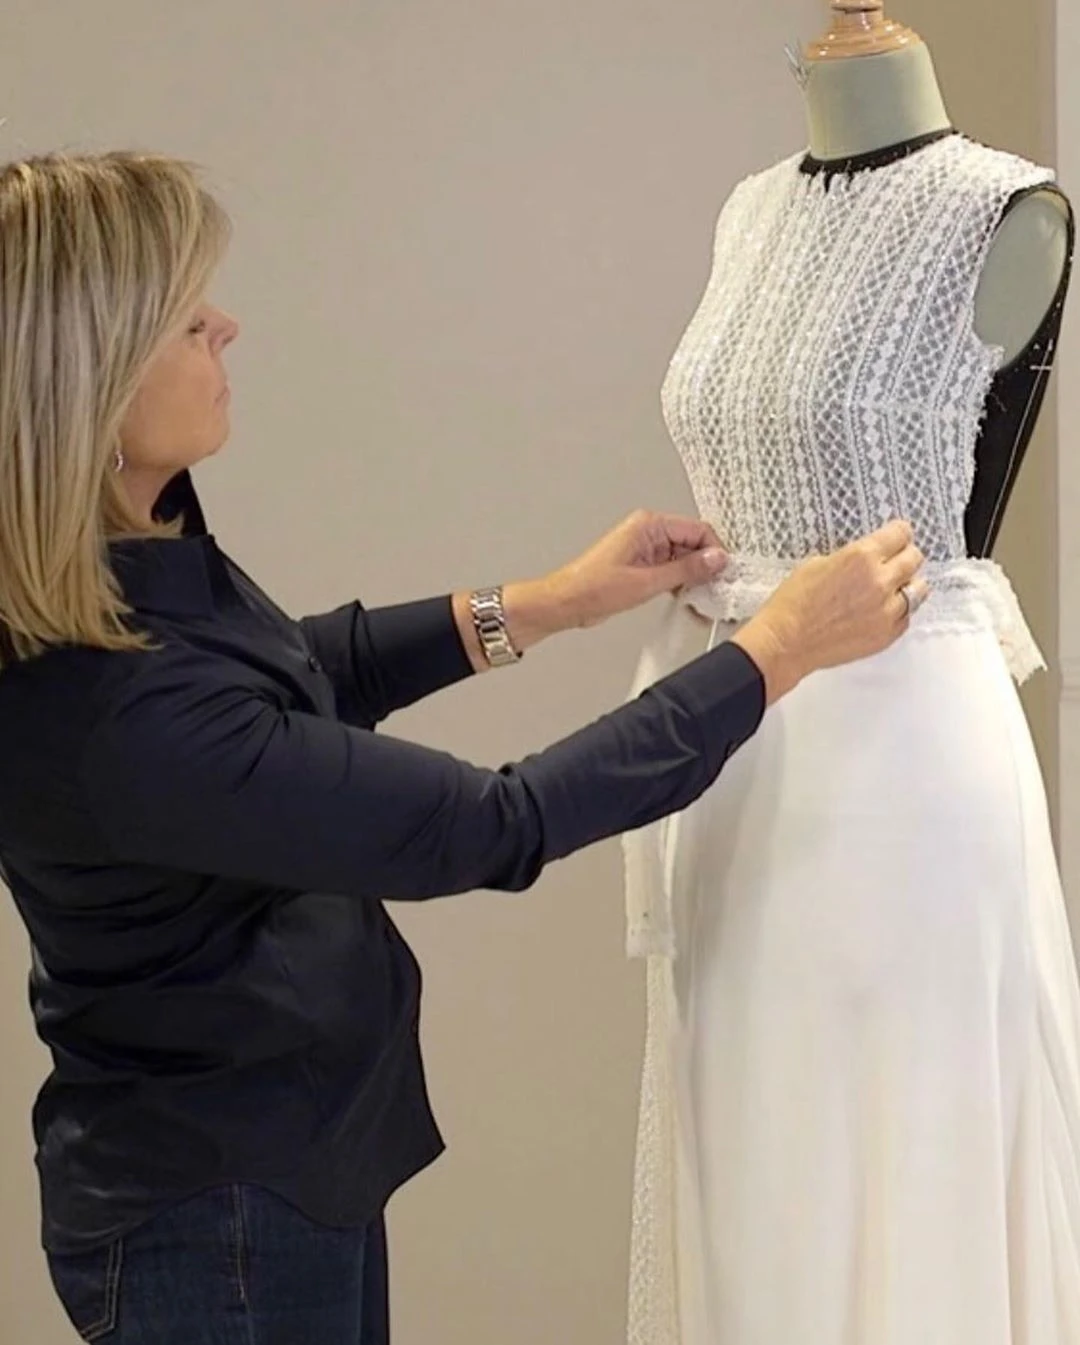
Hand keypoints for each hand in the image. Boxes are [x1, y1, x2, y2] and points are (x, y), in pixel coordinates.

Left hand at [543, 509, 729, 628]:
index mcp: (649, 524)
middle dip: (706, 568)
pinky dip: (681, 585)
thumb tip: (715, 560)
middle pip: (693, 544)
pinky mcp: (643, 566)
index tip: (724, 573)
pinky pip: (671, 570)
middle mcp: (648, 532)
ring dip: (694, 580)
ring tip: (702, 602)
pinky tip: (688, 602)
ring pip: (684, 560)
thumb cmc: (593, 587)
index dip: (715, 552)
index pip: (698, 529)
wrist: (566, 603)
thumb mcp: (648, 582)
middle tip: (716, 591)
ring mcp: (646, 549)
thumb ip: (686, 570)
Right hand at [732, 521, 927, 704]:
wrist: (786, 642)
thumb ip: (850, 558)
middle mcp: (880, 581)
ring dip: (907, 585)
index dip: (899, 533)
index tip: (899, 535)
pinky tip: (882, 610)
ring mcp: (886, 611)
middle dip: (906, 555)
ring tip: (893, 588)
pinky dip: (899, 611)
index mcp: (861, 557)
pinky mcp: (886, 635)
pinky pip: (906, 617)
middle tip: (898, 559)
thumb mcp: (817, 563)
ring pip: (918, 589)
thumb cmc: (793, 604)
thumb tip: (865, 559)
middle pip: (914, 559)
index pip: (900, 534)